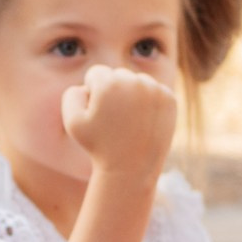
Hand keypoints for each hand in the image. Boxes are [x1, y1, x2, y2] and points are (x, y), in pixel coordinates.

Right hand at [61, 65, 178, 181]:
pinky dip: (149, 102)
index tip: (98, 113)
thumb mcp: (72, 123)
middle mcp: (134, 81)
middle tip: (114, 120)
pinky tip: (143, 121)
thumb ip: (71, 94)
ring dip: (131, 95)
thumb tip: (88, 84)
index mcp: (108, 83)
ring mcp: (155, 89)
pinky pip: (154, 90)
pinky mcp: (170, 98)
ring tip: (129, 122)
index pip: (96, 74)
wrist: (131, 168)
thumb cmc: (98, 146)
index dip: (93, 94)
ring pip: (137, 81)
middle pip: (118, 75)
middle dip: (113, 92)